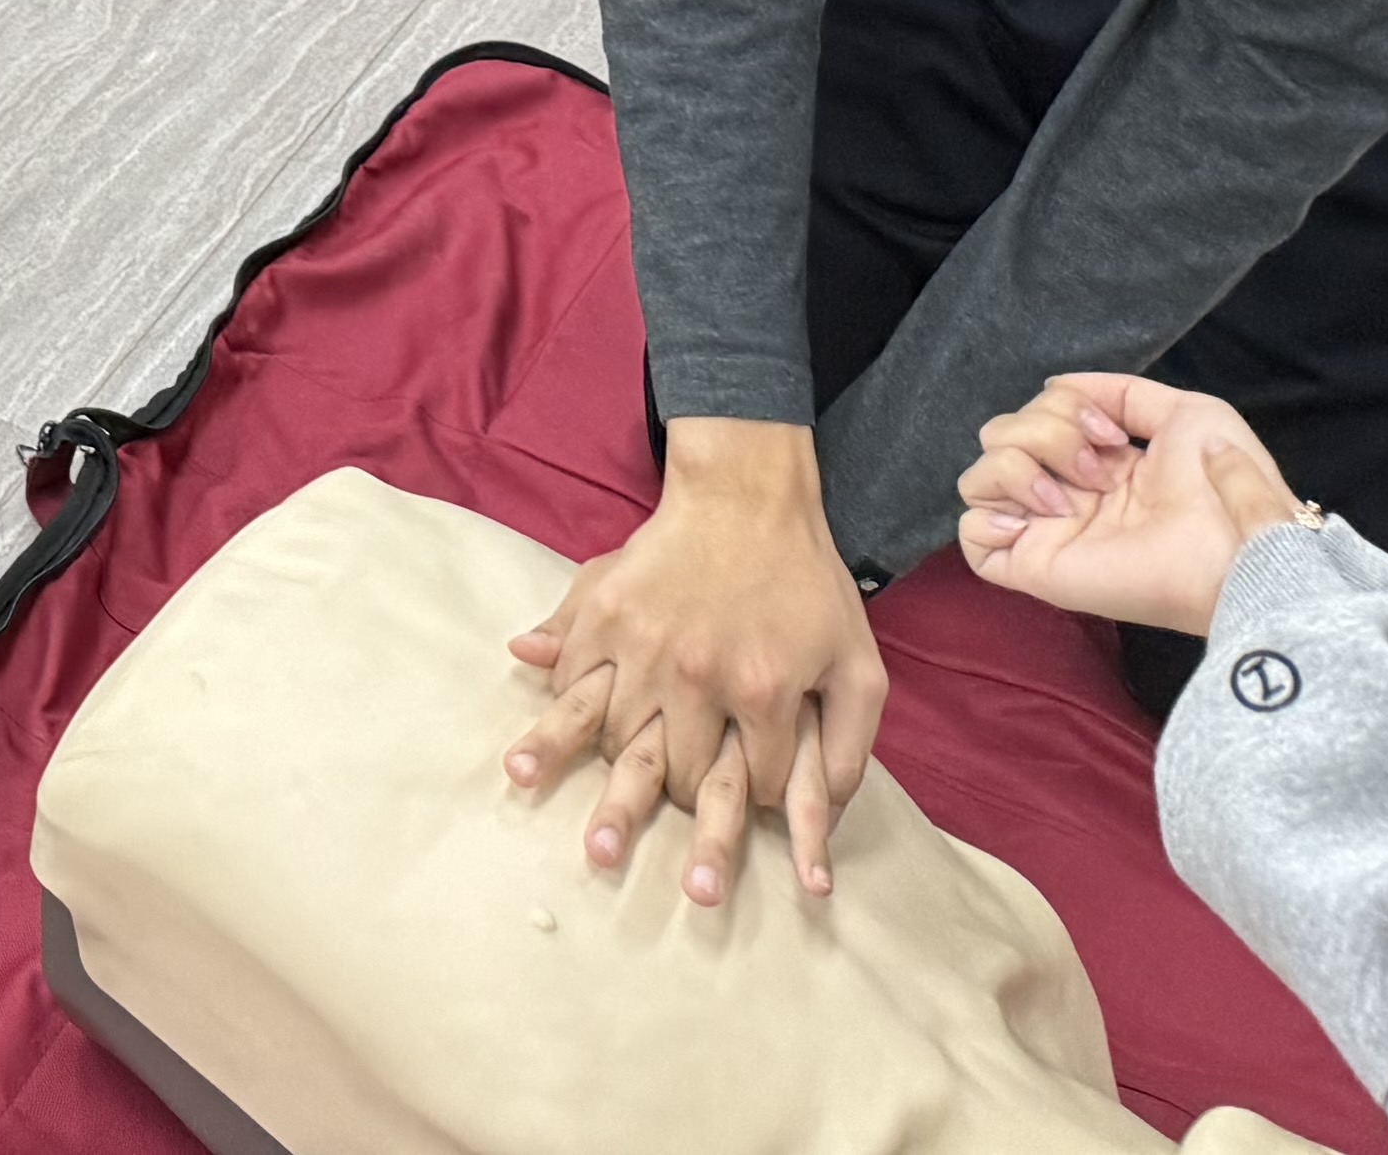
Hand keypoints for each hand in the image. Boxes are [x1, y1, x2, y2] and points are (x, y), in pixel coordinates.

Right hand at [506, 421, 888, 905]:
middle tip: (669, 888)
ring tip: (583, 850)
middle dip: (679, 831)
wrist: (748, 499)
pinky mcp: (604, 616)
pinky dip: (553, 722)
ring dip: (600, 794)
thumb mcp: (859, 667)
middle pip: (677, 776)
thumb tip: (811, 823)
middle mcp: (697, 677)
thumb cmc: (809, 587)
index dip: (764, 810)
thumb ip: (850, 750)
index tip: (756, 822)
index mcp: (765, 692)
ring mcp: (644, 646)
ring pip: (612, 739)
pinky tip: (527, 763)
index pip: (760, 785)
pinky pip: (573, 682)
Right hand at [959, 374, 1309, 638]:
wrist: (1229, 546)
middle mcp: (1062, 492)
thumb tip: (1054, 385)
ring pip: (978, 475)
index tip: (1113, 435)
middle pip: (999, 433)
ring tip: (1067, 499)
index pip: (1036, 412)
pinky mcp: (1033, 564)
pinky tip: (1033, 517)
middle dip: (1043, 433)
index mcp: (1096, 462)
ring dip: (1016, 467)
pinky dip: (987, 517)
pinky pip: (970, 534)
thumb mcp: (1188, 413)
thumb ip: (1122, 392)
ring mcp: (1043, 529)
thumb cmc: (1219, 484)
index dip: (1063, 407)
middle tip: (1098, 470)